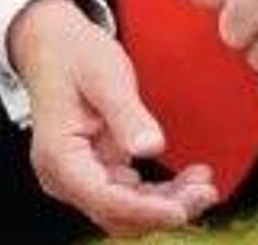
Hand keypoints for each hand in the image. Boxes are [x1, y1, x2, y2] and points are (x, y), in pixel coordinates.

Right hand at [9, 0, 219, 237]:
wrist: (53, 43)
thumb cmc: (73, 54)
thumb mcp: (103, 74)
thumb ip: (126, 113)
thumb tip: (150, 148)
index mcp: (58, 154)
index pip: (102, 199)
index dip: (145, 211)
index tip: (182, 209)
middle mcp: (62, 175)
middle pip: (116, 215)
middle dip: (162, 210)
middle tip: (204, 191)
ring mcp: (77, 178)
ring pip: (127, 213)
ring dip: (166, 205)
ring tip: (203, 184)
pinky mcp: (93, 174)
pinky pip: (129, 198)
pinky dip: (160, 196)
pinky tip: (188, 180)